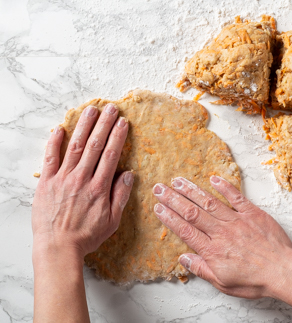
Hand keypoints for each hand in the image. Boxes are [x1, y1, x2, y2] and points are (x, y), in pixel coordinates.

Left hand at [32, 103, 133, 258]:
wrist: (57, 247)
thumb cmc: (86, 236)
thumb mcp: (112, 221)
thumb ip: (120, 196)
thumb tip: (128, 174)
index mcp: (99, 188)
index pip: (111, 155)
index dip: (117, 136)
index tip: (122, 122)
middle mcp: (81, 178)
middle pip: (95, 145)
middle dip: (104, 124)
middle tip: (110, 108)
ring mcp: (62, 178)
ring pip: (75, 146)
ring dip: (84, 126)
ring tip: (91, 110)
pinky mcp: (46, 182)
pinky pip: (50, 157)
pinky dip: (54, 142)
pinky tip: (60, 128)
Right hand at [152, 176, 291, 298]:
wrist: (283, 271)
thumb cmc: (255, 280)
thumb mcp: (224, 283)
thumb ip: (202, 269)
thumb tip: (184, 259)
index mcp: (212, 250)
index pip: (185, 231)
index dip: (170, 218)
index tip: (158, 208)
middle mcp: (221, 232)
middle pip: (192, 212)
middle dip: (173, 199)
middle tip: (159, 188)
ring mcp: (236, 220)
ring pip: (209, 202)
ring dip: (192, 190)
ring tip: (178, 181)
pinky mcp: (252, 213)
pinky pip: (236, 197)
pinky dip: (224, 186)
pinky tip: (213, 178)